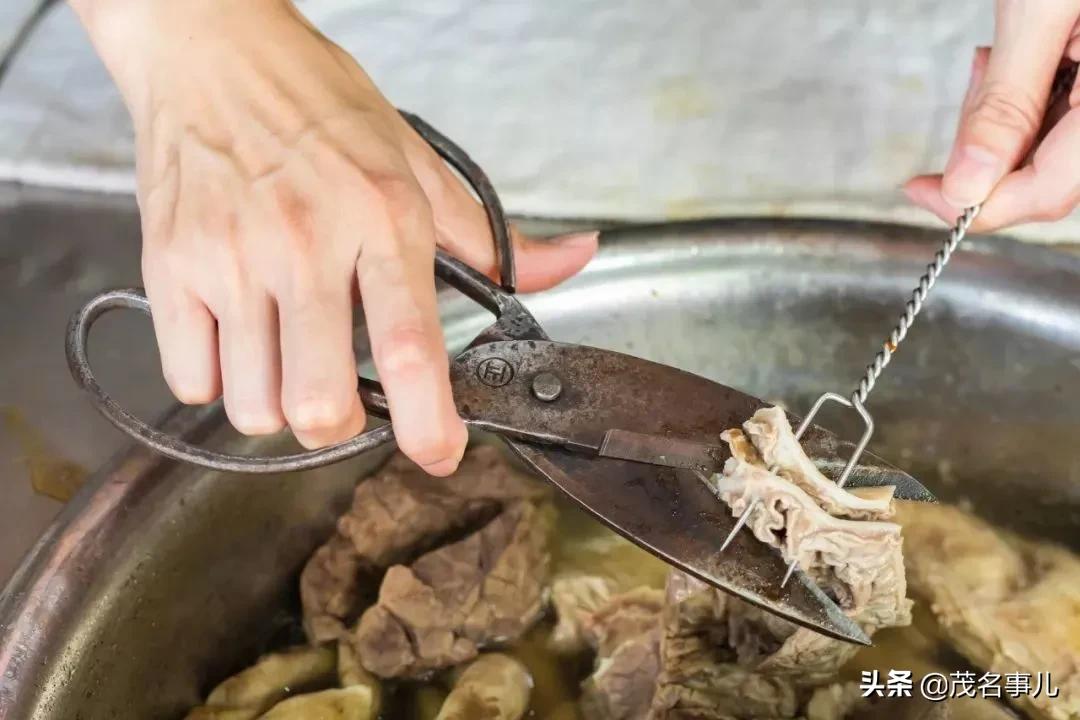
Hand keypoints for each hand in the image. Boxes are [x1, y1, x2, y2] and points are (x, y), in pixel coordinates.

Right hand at [72, 0, 596, 474]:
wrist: (213, 50)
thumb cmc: (318, 105)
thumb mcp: (417, 162)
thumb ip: (492, 236)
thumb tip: (570, 261)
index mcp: (381, 219)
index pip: (408, 348)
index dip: (429, 424)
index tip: (440, 453)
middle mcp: (304, 246)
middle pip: (319, 405)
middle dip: (340, 426)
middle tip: (345, 398)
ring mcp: (231, 260)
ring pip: (254, 407)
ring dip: (278, 405)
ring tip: (287, 358)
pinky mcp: (170, 268)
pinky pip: (191, 382)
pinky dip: (218, 382)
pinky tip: (238, 342)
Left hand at [905, 0, 1079, 230]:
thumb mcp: (1040, 9)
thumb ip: (1004, 105)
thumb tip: (965, 186)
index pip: (1050, 191)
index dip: (979, 205)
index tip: (920, 192)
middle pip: (1052, 176)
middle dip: (990, 152)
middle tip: (971, 89)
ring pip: (1056, 149)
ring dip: (1008, 121)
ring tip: (996, 58)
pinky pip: (1066, 114)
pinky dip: (1030, 97)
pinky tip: (1014, 57)